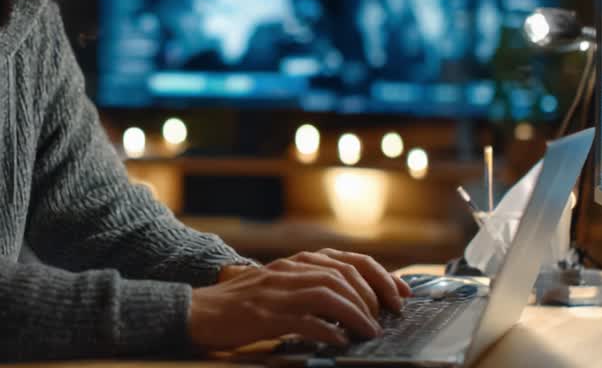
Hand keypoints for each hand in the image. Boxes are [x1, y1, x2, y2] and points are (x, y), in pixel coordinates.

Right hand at [188, 249, 410, 352]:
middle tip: (387, 317)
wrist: (200, 310)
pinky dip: (329, 330)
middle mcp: (291, 271)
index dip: (381, 275)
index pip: (350, 260)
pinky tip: (341, 341)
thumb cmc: (244, 303)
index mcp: (297, 263)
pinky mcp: (266, 315)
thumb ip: (313, 287)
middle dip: (374, 296)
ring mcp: (278, 292)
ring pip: (330, 294)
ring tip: (370, 331)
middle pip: (345, 275)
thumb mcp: (281, 286)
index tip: (401, 294)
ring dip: (357, 314)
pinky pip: (306, 320)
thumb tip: (356, 302)